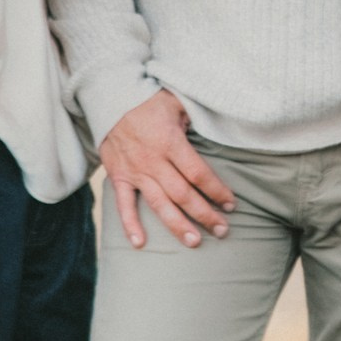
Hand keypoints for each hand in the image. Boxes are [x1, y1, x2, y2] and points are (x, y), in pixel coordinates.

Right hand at [97, 90, 235, 250]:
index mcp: (170, 142)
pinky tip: (140, 243)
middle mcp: (153, 160)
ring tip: (194, 242)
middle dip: (204, 214)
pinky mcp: (118, 176)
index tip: (231, 204)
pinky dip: (130, 225)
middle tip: (222, 231)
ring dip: (177, 225)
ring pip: (158, 204)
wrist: (109, 97)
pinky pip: (123, 205)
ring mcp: (135, 171)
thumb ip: (194, 121)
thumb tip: (216, 133)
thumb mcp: (177, 102)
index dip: (217, 191)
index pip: (199, 174)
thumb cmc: (149, 99)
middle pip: (183, 194)